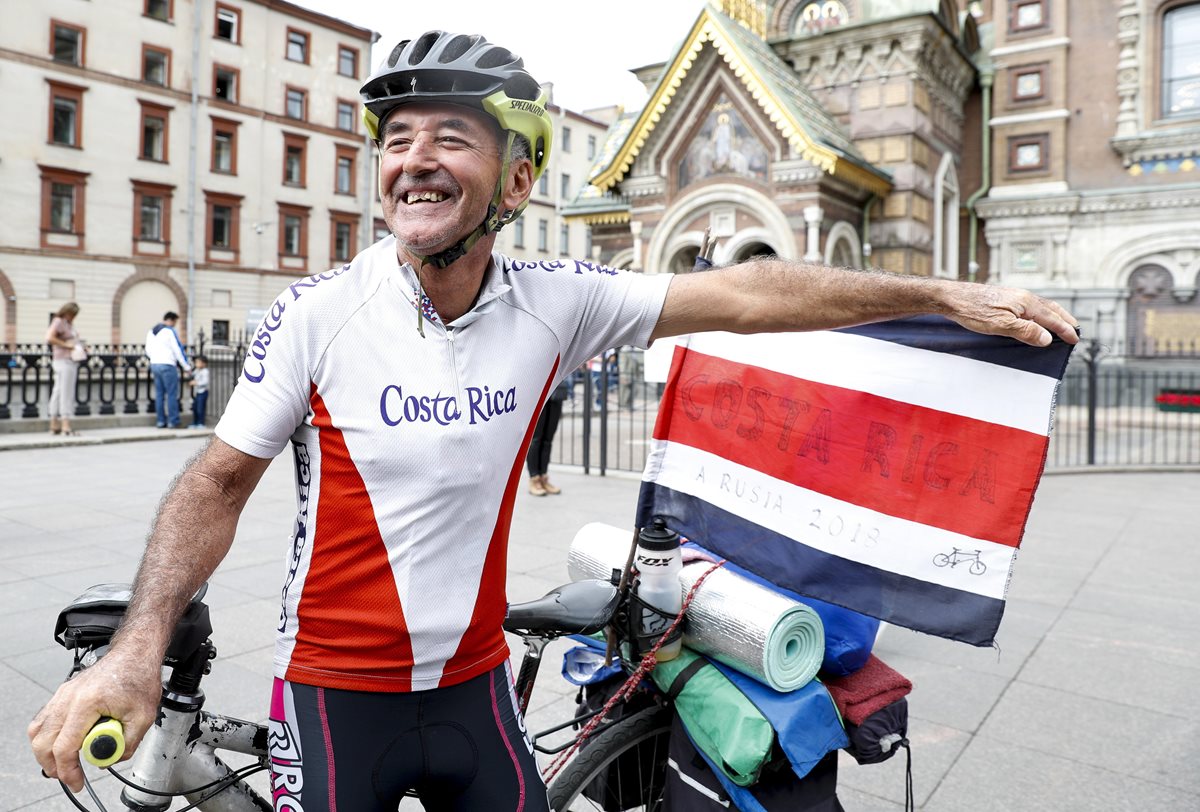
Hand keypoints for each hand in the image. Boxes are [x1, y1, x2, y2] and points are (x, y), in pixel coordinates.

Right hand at [27, 650, 159, 791]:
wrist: (135, 654)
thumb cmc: (139, 677)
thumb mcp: (144, 717)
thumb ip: (127, 743)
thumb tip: (109, 758)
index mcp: (88, 702)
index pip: (65, 746)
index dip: (68, 770)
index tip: (76, 782)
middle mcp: (69, 697)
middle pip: (43, 740)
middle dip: (53, 765)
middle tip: (68, 776)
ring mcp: (63, 693)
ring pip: (38, 730)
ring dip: (46, 751)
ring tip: (62, 764)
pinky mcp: (63, 693)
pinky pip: (44, 719)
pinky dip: (46, 736)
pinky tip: (59, 744)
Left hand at [944, 283, 1079, 346]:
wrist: (952, 298)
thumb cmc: (973, 310)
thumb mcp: (1000, 325)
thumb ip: (1025, 331)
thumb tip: (1047, 338)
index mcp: (1026, 302)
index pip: (1052, 318)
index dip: (1064, 329)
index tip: (1074, 339)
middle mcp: (1023, 296)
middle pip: (1050, 308)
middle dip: (1064, 319)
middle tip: (1075, 330)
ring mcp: (1014, 296)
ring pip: (1040, 306)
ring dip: (1053, 315)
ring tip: (1060, 324)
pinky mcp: (1004, 298)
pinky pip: (1029, 307)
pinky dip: (1039, 313)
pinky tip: (1034, 319)